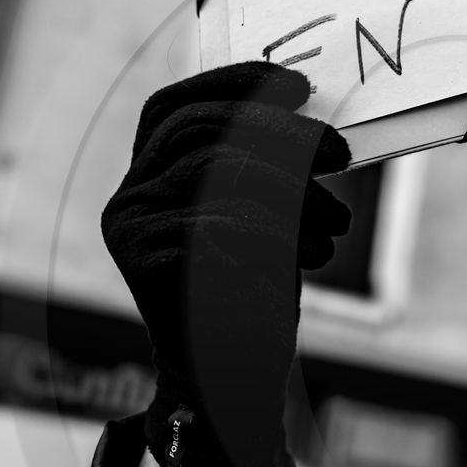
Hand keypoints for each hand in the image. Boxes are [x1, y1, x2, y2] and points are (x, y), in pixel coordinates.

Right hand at [102, 62, 350, 466]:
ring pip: (218, 175)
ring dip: (293, 193)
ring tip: (334, 225)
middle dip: (280, 134)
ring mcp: (131, 233)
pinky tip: (309, 258)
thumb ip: (266, 170)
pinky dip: (278, 236)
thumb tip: (311, 123)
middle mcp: (127, 201)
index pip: (174, 108)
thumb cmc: (252, 297)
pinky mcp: (147, 267)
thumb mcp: (264, 218)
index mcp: (146, 181)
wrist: (232, 383)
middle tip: (339, 154)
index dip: (230, 83)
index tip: (295, 84)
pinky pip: (223, 225)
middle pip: (203, 132)